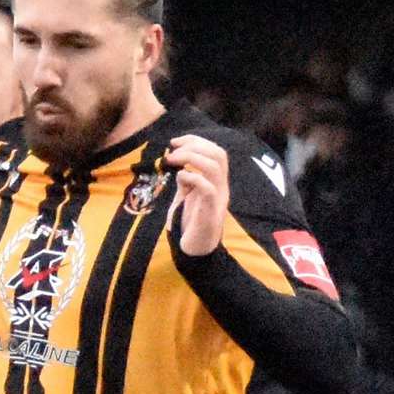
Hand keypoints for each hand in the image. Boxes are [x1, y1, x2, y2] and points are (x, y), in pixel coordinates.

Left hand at [164, 135, 230, 256]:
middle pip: (218, 154)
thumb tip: (181, 169)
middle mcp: (221, 188)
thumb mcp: (186, 199)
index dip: (196, 141)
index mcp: (217, 182)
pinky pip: (208, 188)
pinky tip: (180, 178)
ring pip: (214, 166)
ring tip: (173, 160)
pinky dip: (192, 177)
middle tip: (172, 150)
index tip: (175, 141)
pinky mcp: (210, 213)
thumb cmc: (190, 225)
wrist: (196, 252)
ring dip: (191, 157)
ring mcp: (218, 199)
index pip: (216, 152)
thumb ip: (186, 183)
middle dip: (194, 145)